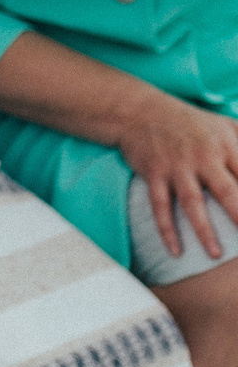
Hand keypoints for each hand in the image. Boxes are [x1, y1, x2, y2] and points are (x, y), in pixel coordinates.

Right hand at [118, 85, 237, 258]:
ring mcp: (176, 166)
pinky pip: (160, 205)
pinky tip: (176, 250)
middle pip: (227, 192)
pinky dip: (167, 229)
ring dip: (204, 230)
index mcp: (225, 145)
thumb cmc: (190, 122)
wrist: (139, 112)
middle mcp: (202, 156)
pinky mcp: (154, 173)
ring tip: (215, 254)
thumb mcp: (226, 124)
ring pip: (192, 203)